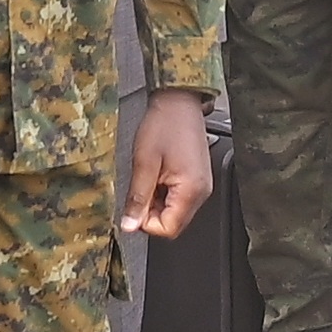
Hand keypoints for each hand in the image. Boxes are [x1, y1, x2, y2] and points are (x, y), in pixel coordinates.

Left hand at [120, 91, 216, 238]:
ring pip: (175, 212)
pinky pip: (180, 200)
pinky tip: (159, 175)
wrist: (179, 102)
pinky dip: (165, 194)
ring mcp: (202, 186)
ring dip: (157, 203)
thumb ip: (137, 198)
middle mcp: (202, 192)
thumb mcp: (144, 163)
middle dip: (152, 213)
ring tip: (151, 177)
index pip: (168, 229)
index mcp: (191, 190)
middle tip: (141, 188)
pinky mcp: (198, 180)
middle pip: (173, 224)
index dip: (146, 222)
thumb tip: (129, 226)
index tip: (135, 205)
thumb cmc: (164, 125)